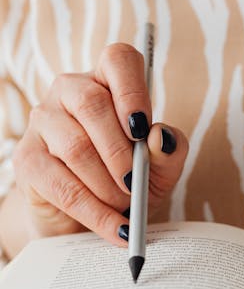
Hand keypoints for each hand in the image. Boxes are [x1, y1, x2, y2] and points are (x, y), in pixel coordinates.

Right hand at [6, 43, 187, 254]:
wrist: (89, 220)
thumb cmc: (127, 182)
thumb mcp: (160, 169)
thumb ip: (169, 151)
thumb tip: (161, 137)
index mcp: (107, 82)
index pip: (118, 60)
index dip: (132, 90)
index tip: (142, 129)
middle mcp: (70, 91)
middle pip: (92, 104)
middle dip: (121, 153)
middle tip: (136, 185)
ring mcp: (43, 121)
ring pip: (76, 146)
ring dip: (108, 185)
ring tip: (126, 208)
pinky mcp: (27, 159)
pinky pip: (61, 184)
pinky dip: (94, 212)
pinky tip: (116, 228)